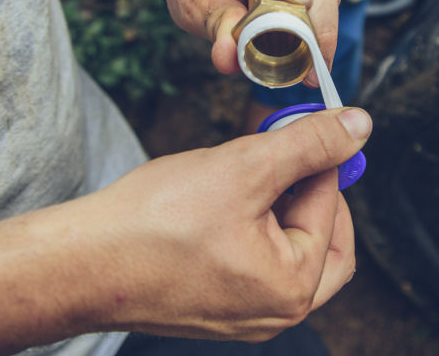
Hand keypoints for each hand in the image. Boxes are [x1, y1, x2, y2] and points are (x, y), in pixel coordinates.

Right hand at [84, 107, 368, 340]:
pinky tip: (219, 197)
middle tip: (284, 151)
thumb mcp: (246, 166)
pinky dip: (249, 225)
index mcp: (294, 288)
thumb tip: (358, 126)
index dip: (316, 156)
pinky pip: (252, 262)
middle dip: (307, 188)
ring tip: (242, 169)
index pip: (330, 206)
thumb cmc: (155, 223)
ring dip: (275, 203)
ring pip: (284, 248)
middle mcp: (274, 313)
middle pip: (323, 239)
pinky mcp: (214, 306)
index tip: (295, 123)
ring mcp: (243, 315)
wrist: (80, 262)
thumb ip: (309, 144)